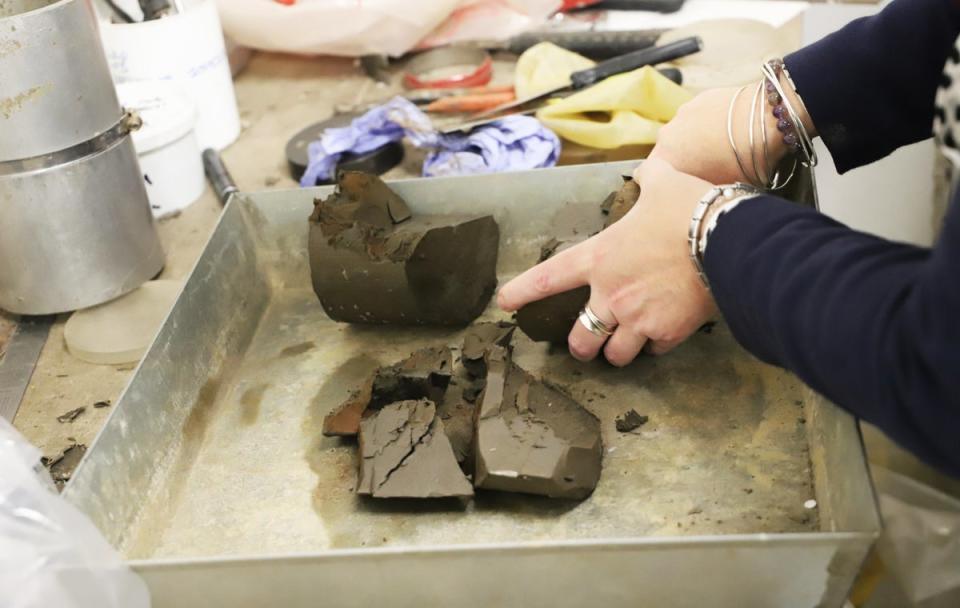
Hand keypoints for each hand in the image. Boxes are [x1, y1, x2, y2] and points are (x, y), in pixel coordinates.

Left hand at [498, 159, 718, 365]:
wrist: (727, 240)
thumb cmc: (690, 208)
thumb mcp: (663, 183)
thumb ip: (648, 178)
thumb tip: (648, 168)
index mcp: (599, 258)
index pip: (548, 278)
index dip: (522, 292)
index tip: (505, 303)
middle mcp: (611, 294)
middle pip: (581, 337)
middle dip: (581, 346)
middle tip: (586, 346)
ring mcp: (637, 318)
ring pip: (615, 355)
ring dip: (616, 353)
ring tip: (625, 348)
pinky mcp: (667, 333)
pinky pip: (654, 350)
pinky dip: (656, 346)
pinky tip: (664, 335)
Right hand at [651, 84, 802, 184]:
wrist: (767, 121)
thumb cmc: (745, 162)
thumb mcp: (718, 190)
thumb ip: (695, 192)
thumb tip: (695, 197)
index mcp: (664, 162)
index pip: (648, 177)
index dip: (664, 184)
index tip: (679, 188)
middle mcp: (666, 136)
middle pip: (667, 153)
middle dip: (681, 160)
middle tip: (705, 169)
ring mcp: (682, 114)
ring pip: (682, 132)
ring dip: (693, 140)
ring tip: (719, 147)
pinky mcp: (700, 97)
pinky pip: (698, 115)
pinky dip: (708, 122)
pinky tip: (727, 129)